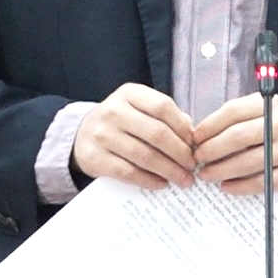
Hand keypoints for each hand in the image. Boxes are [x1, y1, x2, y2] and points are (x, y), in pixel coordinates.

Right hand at [72, 83, 196, 189]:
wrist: (82, 133)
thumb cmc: (121, 121)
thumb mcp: (139, 108)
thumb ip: (165, 117)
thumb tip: (193, 137)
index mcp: (129, 94)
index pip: (163, 106)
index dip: (183, 127)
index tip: (195, 143)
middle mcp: (114, 111)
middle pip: (157, 133)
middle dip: (180, 153)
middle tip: (193, 166)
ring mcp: (102, 134)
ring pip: (144, 155)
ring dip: (169, 170)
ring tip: (183, 179)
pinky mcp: (95, 158)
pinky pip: (128, 172)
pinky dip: (149, 180)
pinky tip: (161, 184)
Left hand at [192, 94, 277, 194]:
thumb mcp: (266, 111)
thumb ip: (238, 117)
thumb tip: (202, 133)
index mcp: (270, 106)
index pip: (233, 112)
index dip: (210, 125)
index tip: (195, 137)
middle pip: (238, 137)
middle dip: (212, 149)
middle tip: (197, 158)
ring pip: (247, 162)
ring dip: (221, 170)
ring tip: (206, 174)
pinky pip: (261, 182)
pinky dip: (240, 186)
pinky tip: (226, 186)